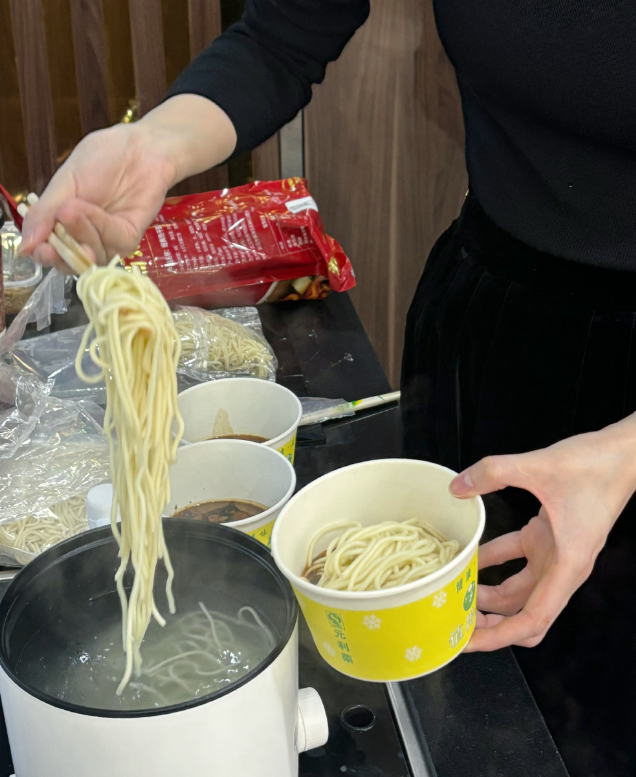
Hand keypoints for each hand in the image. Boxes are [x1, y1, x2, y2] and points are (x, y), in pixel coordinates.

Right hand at [21, 95, 236, 271]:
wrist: (140, 148)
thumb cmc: (101, 159)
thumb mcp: (64, 182)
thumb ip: (43, 214)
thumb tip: (23, 248)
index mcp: (62, 224)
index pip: (50, 253)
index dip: (45, 256)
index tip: (42, 251)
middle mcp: (85, 236)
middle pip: (71, 262)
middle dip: (62, 253)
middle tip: (55, 242)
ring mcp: (109, 239)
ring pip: (92, 256)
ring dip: (80, 234)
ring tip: (72, 208)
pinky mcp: (130, 237)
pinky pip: (114, 244)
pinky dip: (101, 228)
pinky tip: (95, 210)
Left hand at [449, 419, 635, 650]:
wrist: (623, 452)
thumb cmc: (596, 466)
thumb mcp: (539, 466)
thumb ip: (494, 473)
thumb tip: (456, 487)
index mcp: (567, 566)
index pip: (532, 620)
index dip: (498, 637)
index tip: (469, 642)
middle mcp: (562, 568)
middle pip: (523, 614)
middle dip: (490, 624)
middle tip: (455, 621)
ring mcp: (555, 554)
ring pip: (518, 591)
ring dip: (488, 595)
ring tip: (455, 591)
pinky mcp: (548, 537)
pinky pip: (516, 560)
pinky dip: (493, 563)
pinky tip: (468, 557)